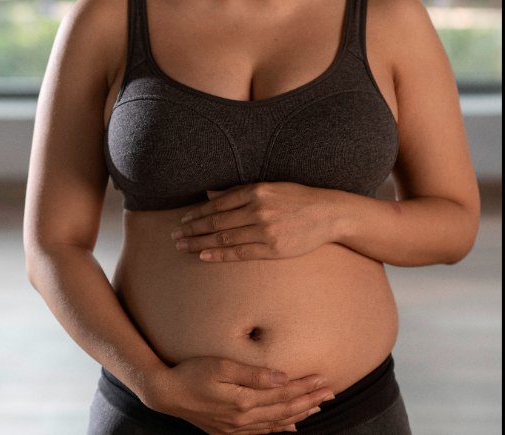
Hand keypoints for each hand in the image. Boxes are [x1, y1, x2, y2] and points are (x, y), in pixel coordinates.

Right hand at [143, 356, 334, 434]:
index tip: (323, 379)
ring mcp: (236, 428)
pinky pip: (261, 433)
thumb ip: (253, 373)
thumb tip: (281, 377)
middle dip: (309, 401)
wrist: (166, 393)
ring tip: (317, 407)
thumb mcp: (221, 365)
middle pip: (284, 410)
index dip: (305, 387)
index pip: (283, 394)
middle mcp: (244, 419)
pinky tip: (289, 427)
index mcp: (244, 400)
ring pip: (276, 423)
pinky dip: (278, 429)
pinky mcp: (228, 431)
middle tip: (330, 393)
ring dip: (299, 414)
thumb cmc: (192, 373)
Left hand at [171, 182, 342, 261]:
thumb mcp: (269, 187)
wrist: (329, 213)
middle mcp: (258, 209)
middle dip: (192, 229)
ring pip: (224, 237)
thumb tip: (210, 194)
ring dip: (200, 243)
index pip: (218, 204)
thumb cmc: (298, 199)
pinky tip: (204, 256)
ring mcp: (265, 230)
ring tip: (183, 247)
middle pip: (216, 221)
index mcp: (256, 191)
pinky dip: (220, 255)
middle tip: (174, 235)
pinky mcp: (273, 248)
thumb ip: (239, 192)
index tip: (183, 220)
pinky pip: (240, 253)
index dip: (197, 213)